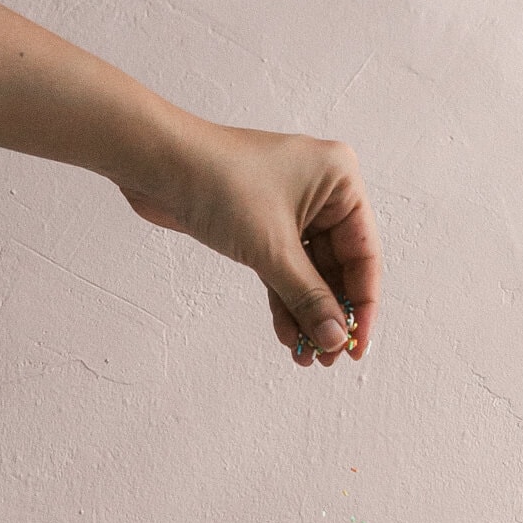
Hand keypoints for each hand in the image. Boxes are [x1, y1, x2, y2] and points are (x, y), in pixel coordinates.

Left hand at [118, 119, 379, 367]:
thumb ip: (308, 297)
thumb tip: (335, 338)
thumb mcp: (273, 249)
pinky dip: (285, 302)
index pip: (364, 254)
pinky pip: (284, 272)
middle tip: (329, 357)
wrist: (157, 165)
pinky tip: (287, 334)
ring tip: (306, 355)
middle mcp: (322, 192)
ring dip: (307, 315)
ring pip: (310, 275)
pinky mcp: (263, 226)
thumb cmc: (218, 181)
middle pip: (338, 268)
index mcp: (340, 181)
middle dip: (330, 315)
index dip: (362, 305)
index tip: (357, 345)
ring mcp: (292, 210)